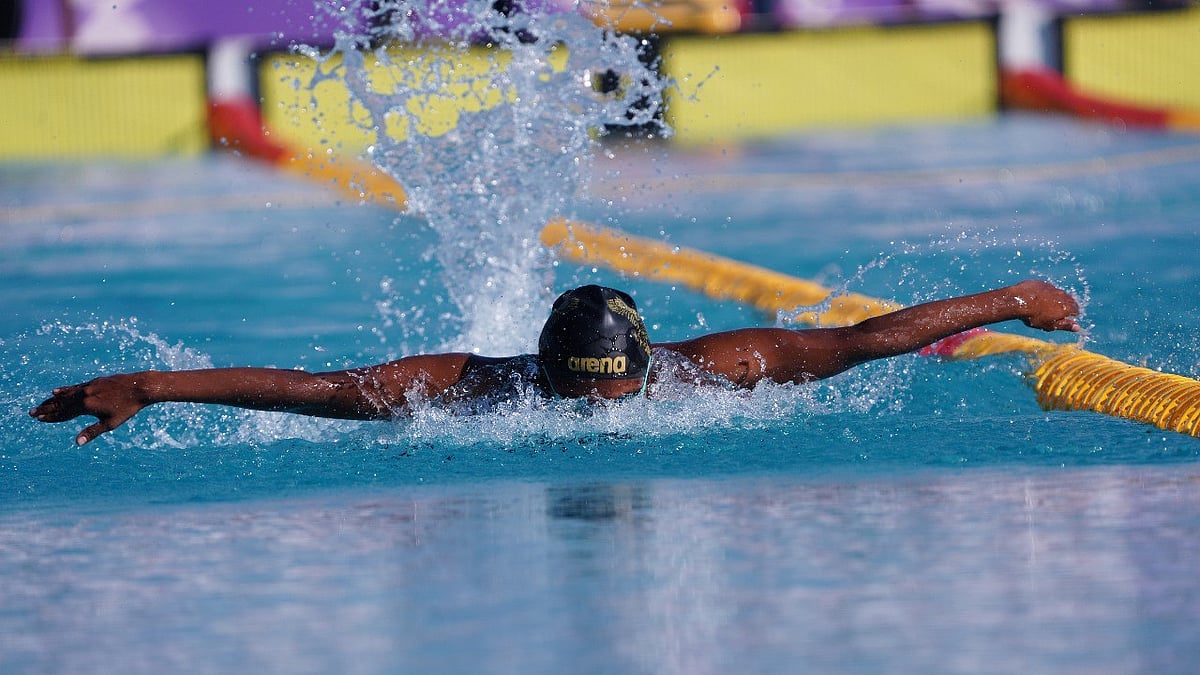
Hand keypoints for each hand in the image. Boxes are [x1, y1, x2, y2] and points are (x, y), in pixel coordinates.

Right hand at [29, 373, 151, 445]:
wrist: (140, 387)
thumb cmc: (127, 408)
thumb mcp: (110, 423)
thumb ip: (92, 432)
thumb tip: (77, 442)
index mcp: (86, 406)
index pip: (64, 413)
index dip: (50, 417)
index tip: (37, 418)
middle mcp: (84, 395)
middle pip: (61, 403)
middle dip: (46, 408)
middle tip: (30, 412)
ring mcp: (89, 386)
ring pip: (66, 394)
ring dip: (52, 400)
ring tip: (41, 403)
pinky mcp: (94, 381)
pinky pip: (74, 387)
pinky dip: (64, 390)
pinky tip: (57, 390)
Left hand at [1011, 280, 1081, 331]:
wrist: (1016, 301)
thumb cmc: (1033, 316)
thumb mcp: (1050, 325)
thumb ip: (1065, 325)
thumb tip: (1078, 327)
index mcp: (1066, 306)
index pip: (1076, 309)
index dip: (1072, 315)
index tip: (1064, 318)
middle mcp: (1062, 295)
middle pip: (1069, 300)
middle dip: (1065, 306)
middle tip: (1056, 313)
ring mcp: (1051, 287)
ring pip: (1058, 293)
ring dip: (1055, 299)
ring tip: (1045, 307)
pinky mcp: (1041, 283)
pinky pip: (1046, 289)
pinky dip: (1044, 293)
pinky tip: (1036, 299)